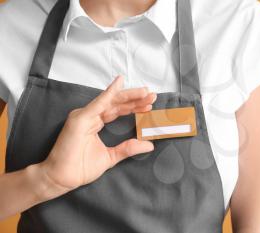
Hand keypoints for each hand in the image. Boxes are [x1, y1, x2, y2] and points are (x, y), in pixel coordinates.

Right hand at [38, 76, 156, 197]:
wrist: (62, 178)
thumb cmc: (80, 168)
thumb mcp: (111, 156)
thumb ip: (128, 148)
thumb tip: (149, 145)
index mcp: (95, 123)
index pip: (118, 111)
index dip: (134, 107)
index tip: (149, 105)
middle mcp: (90, 116)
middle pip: (116, 104)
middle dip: (135, 99)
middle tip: (152, 95)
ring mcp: (84, 116)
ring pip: (110, 101)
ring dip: (128, 95)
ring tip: (145, 92)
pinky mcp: (80, 119)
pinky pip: (98, 103)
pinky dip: (109, 93)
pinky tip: (119, 83)